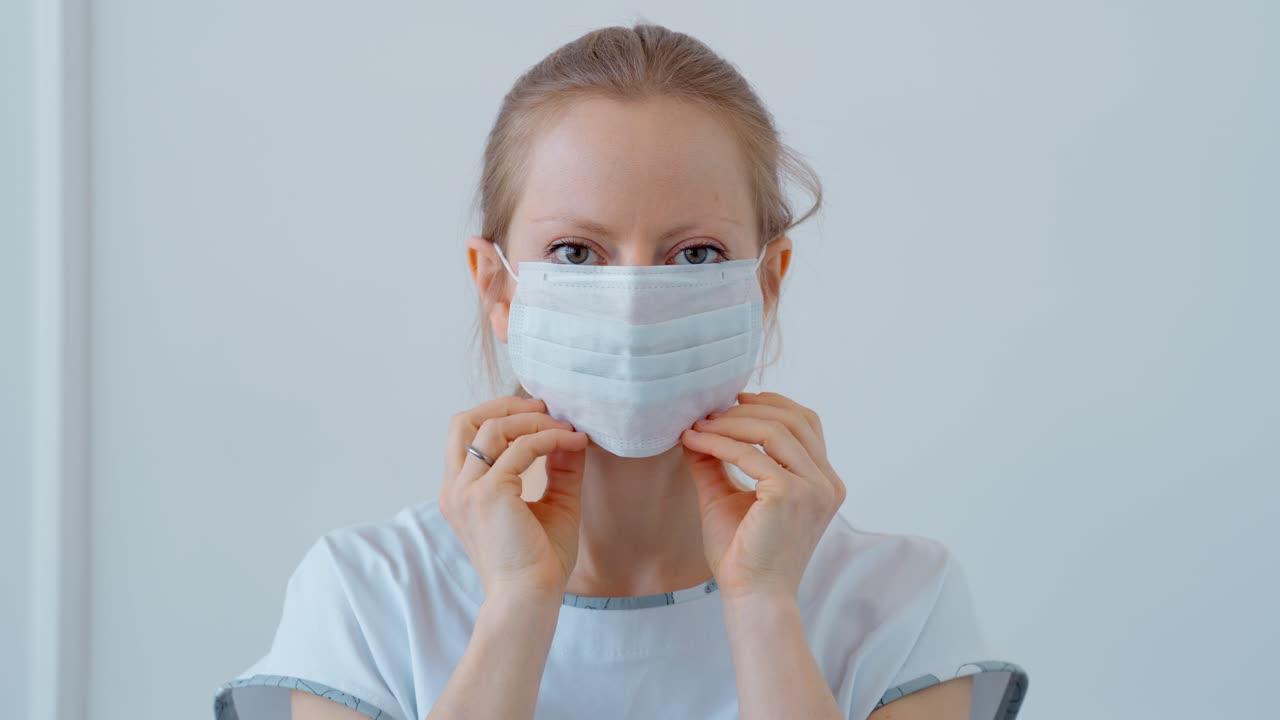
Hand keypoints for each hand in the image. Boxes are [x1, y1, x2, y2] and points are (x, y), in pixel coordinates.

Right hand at [439, 396, 589, 602]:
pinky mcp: (489, 494)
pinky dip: (550, 439)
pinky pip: (521, 448)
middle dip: (505, 405)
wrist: (530, 600)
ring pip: (494, 427)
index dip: (499, 415)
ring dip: (535, 421)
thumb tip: (571, 435)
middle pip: (464, 421)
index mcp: (460, 493)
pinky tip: (574, 443)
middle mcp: (456, 489)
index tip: (540, 415)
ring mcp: (467, 491)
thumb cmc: (539, 563)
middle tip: (546, 408)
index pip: (465, 435)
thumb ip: (558, 469)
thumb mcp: (553, 505)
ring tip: (567, 429)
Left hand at [680, 392, 845, 601]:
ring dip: (730, 423)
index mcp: (823, 482)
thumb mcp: (729, 497)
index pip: (806, 423)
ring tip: (699, 426)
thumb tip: (695, 429)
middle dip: (746, 410)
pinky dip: (720, 443)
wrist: (752, 596)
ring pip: (774, 430)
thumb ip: (718, 462)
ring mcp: (813, 488)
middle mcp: (827, 483)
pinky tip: (695, 443)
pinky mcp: (790, 495)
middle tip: (709, 412)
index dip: (771, 404)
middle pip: (793, 419)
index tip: (734, 401)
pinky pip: (751, 455)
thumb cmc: (744, 554)